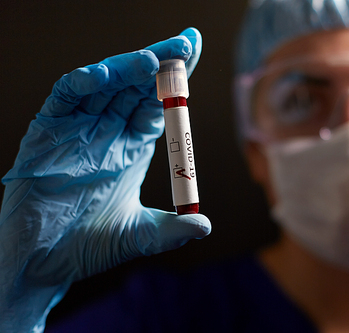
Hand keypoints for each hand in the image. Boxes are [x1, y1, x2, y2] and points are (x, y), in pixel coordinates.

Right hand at [0, 27, 209, 331]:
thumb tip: (204, 226)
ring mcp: (80, 129)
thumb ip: (171, 231)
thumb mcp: (139, 236)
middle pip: (138, 87)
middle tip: (185, 44)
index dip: (178, 80)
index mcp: (132, 146)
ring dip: (127, 69)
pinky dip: (81, 85)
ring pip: (106, 85)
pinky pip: (65, 99)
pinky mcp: (49, 132)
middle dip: (161, 63)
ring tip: (151, 61)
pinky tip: (100, 77)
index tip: (195, 52)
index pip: (159, 103)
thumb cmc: (88, 247)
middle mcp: (109, 131)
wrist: (42, 263)